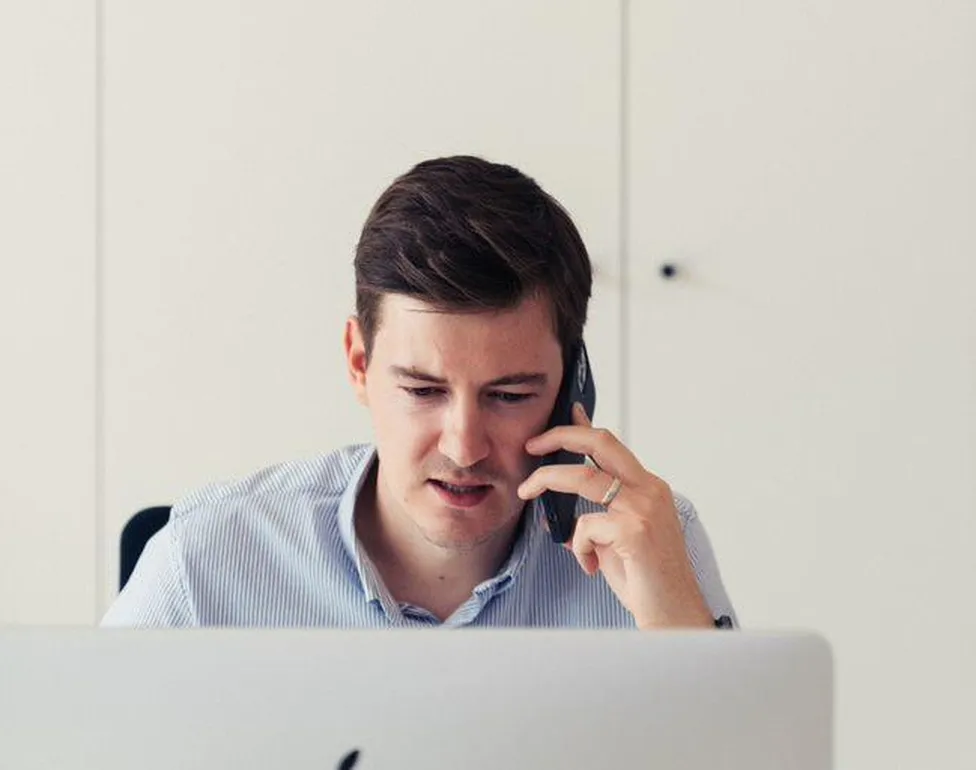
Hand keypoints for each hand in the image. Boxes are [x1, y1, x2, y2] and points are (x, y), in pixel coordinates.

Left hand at [517, 403, 712, 629]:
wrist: (674, 616)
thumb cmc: (645, 580)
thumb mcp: (616, 537)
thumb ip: (596, 512)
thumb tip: (557, 498)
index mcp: (649, 488)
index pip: (612, 445)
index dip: (584, 427)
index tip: (567, 413)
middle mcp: (650, 490)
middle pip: (600, 442)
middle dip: (560, 435)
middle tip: (532, 444)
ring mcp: (643, 508)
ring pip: (582, 478)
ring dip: (545, 481)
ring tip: (527, 492)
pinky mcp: (634, 531)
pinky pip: (583, 528)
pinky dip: (578, 548)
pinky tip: (592, 566)